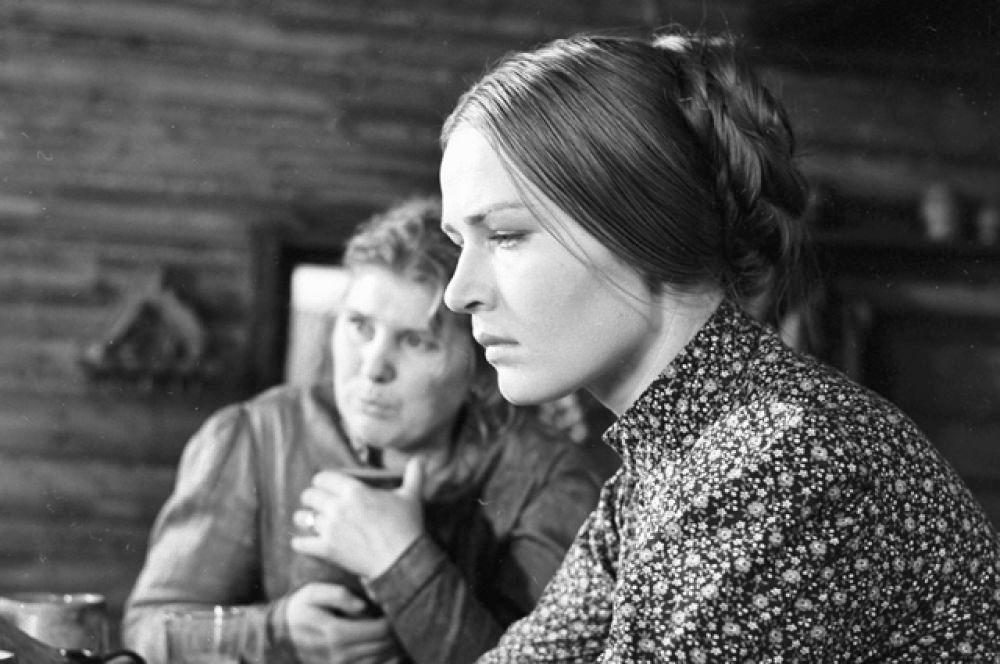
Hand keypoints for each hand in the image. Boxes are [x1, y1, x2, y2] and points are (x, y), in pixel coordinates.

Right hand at [285, 583, 403, 663]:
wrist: (278, 634)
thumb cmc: (300, 608)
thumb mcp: (313, 592)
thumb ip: (339, 595)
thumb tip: (364, 607)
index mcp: (336, 633)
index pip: (380, 630)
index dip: (393, 619)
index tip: (395, 607)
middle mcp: (339, 655)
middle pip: (384, 647)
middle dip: (396, 633)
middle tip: (399, 617)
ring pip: (381, 662)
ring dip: (393, 648)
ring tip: (395, 631)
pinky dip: (384, 661)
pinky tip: (387, 649)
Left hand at [292, 457, 424, 578]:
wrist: (402, 561)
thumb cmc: (407, 527)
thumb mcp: (412, 496)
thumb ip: (414, 475)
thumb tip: (421, 459)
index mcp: (354, 490)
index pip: (323, 478)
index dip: (323, 481)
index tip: (325, 485)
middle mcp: (338, 507)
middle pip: (309, 495)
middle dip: (312, 498)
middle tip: (316, 502)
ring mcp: (330, 529)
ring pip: (303, 517)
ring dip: (304, 518)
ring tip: (308, 520)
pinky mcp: (327, 550)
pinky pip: (301, 543)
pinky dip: (300, 541)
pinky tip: (303, 540)